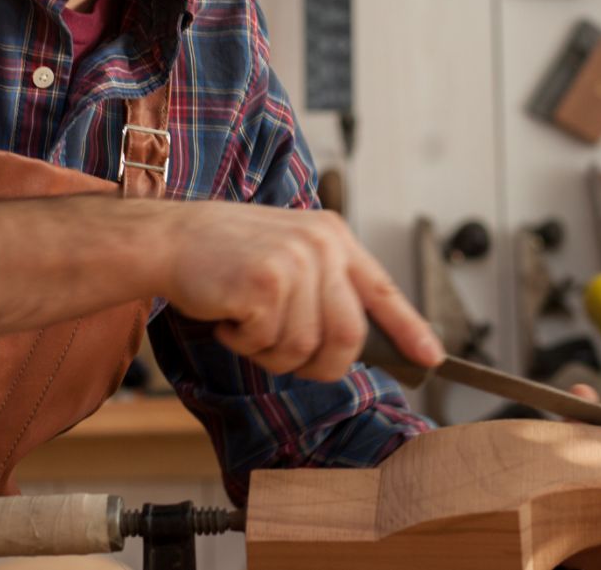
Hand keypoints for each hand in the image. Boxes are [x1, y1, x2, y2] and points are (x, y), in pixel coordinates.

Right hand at [158, 202, 444, 380]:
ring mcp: (295, 263)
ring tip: (246, 322)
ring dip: (270, 353)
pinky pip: (269, 345)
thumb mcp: (288, 255)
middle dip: (318, 364)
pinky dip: (244, 344)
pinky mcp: (267, 284)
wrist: (170, 238)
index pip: (383, 290)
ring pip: (305, 349)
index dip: (410, 330)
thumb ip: (324, 288)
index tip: (430, 359)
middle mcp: (321, 246)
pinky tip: (229, 316)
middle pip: (348, 337)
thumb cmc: (224, 254)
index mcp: (332, 236)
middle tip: (282, 354)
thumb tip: (354, 343)